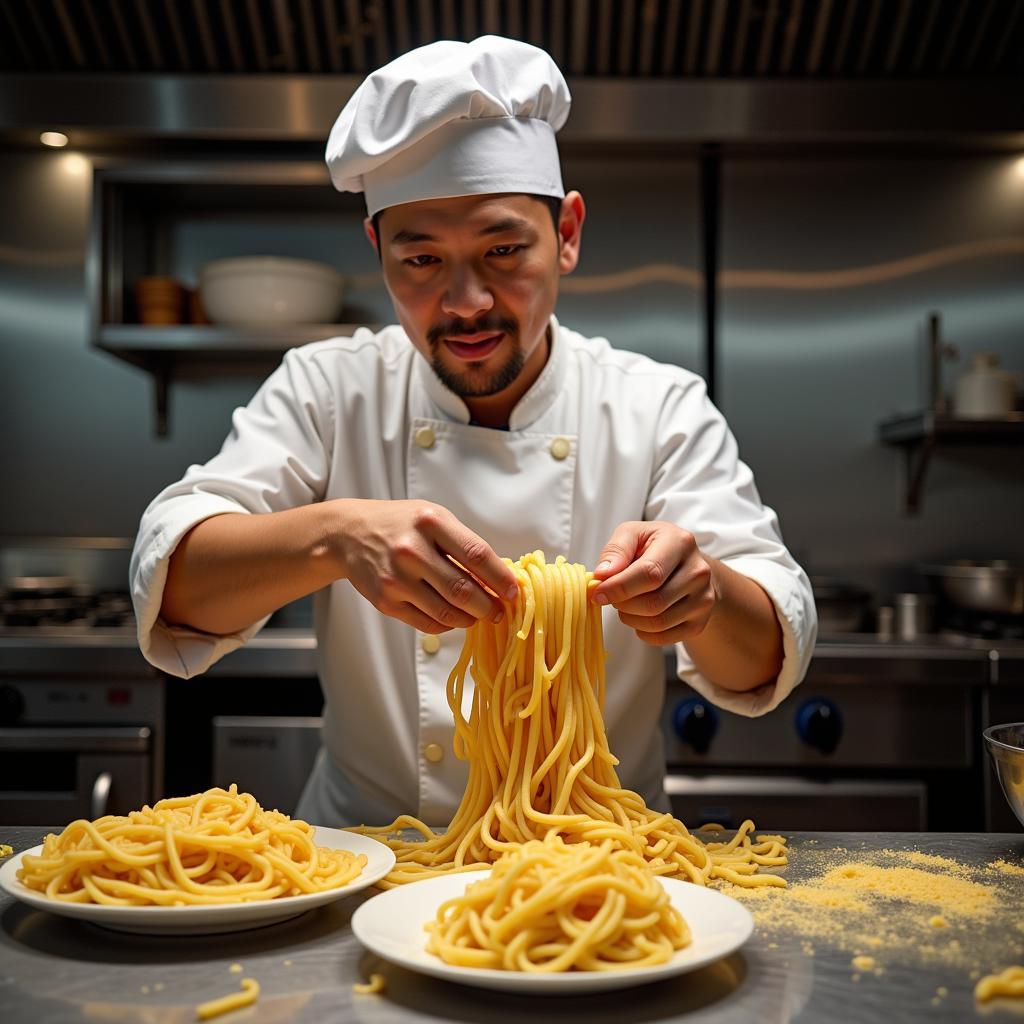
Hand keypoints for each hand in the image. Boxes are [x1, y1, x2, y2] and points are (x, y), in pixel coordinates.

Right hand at [334, 499, 518, 633]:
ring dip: (470, 619)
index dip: (500, 578)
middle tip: (499, 611)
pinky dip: (447, 624)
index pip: (476, 555)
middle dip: (489, 607)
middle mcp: (412, 550)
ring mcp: (396, 579)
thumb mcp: (434, 519)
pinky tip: (454, 617)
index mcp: (430, 522)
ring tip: (479, 615)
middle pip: (463, 590)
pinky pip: (427, 623)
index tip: (514, 592)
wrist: (350, 534)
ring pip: (447, 612)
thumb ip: (464, 545)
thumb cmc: (401, 524)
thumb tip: (500, 578)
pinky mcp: (386, 601)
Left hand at [590, 521, 718, 645]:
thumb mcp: (632, 534)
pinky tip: (638, 616)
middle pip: (654, 602)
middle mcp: (698, 571)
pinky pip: (663, 638)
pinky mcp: (700, 622)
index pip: (650, 573)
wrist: (685, 565)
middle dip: (623, 604)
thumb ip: (616, 550)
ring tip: (625, 604)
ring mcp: (704, 599)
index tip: (598, 593)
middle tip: (611, 597)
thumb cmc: (653, 547)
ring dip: (630, 618)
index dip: (620, 587)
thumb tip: (603, 574)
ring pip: (658, 623)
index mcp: (680, 543)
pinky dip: (642, 632)